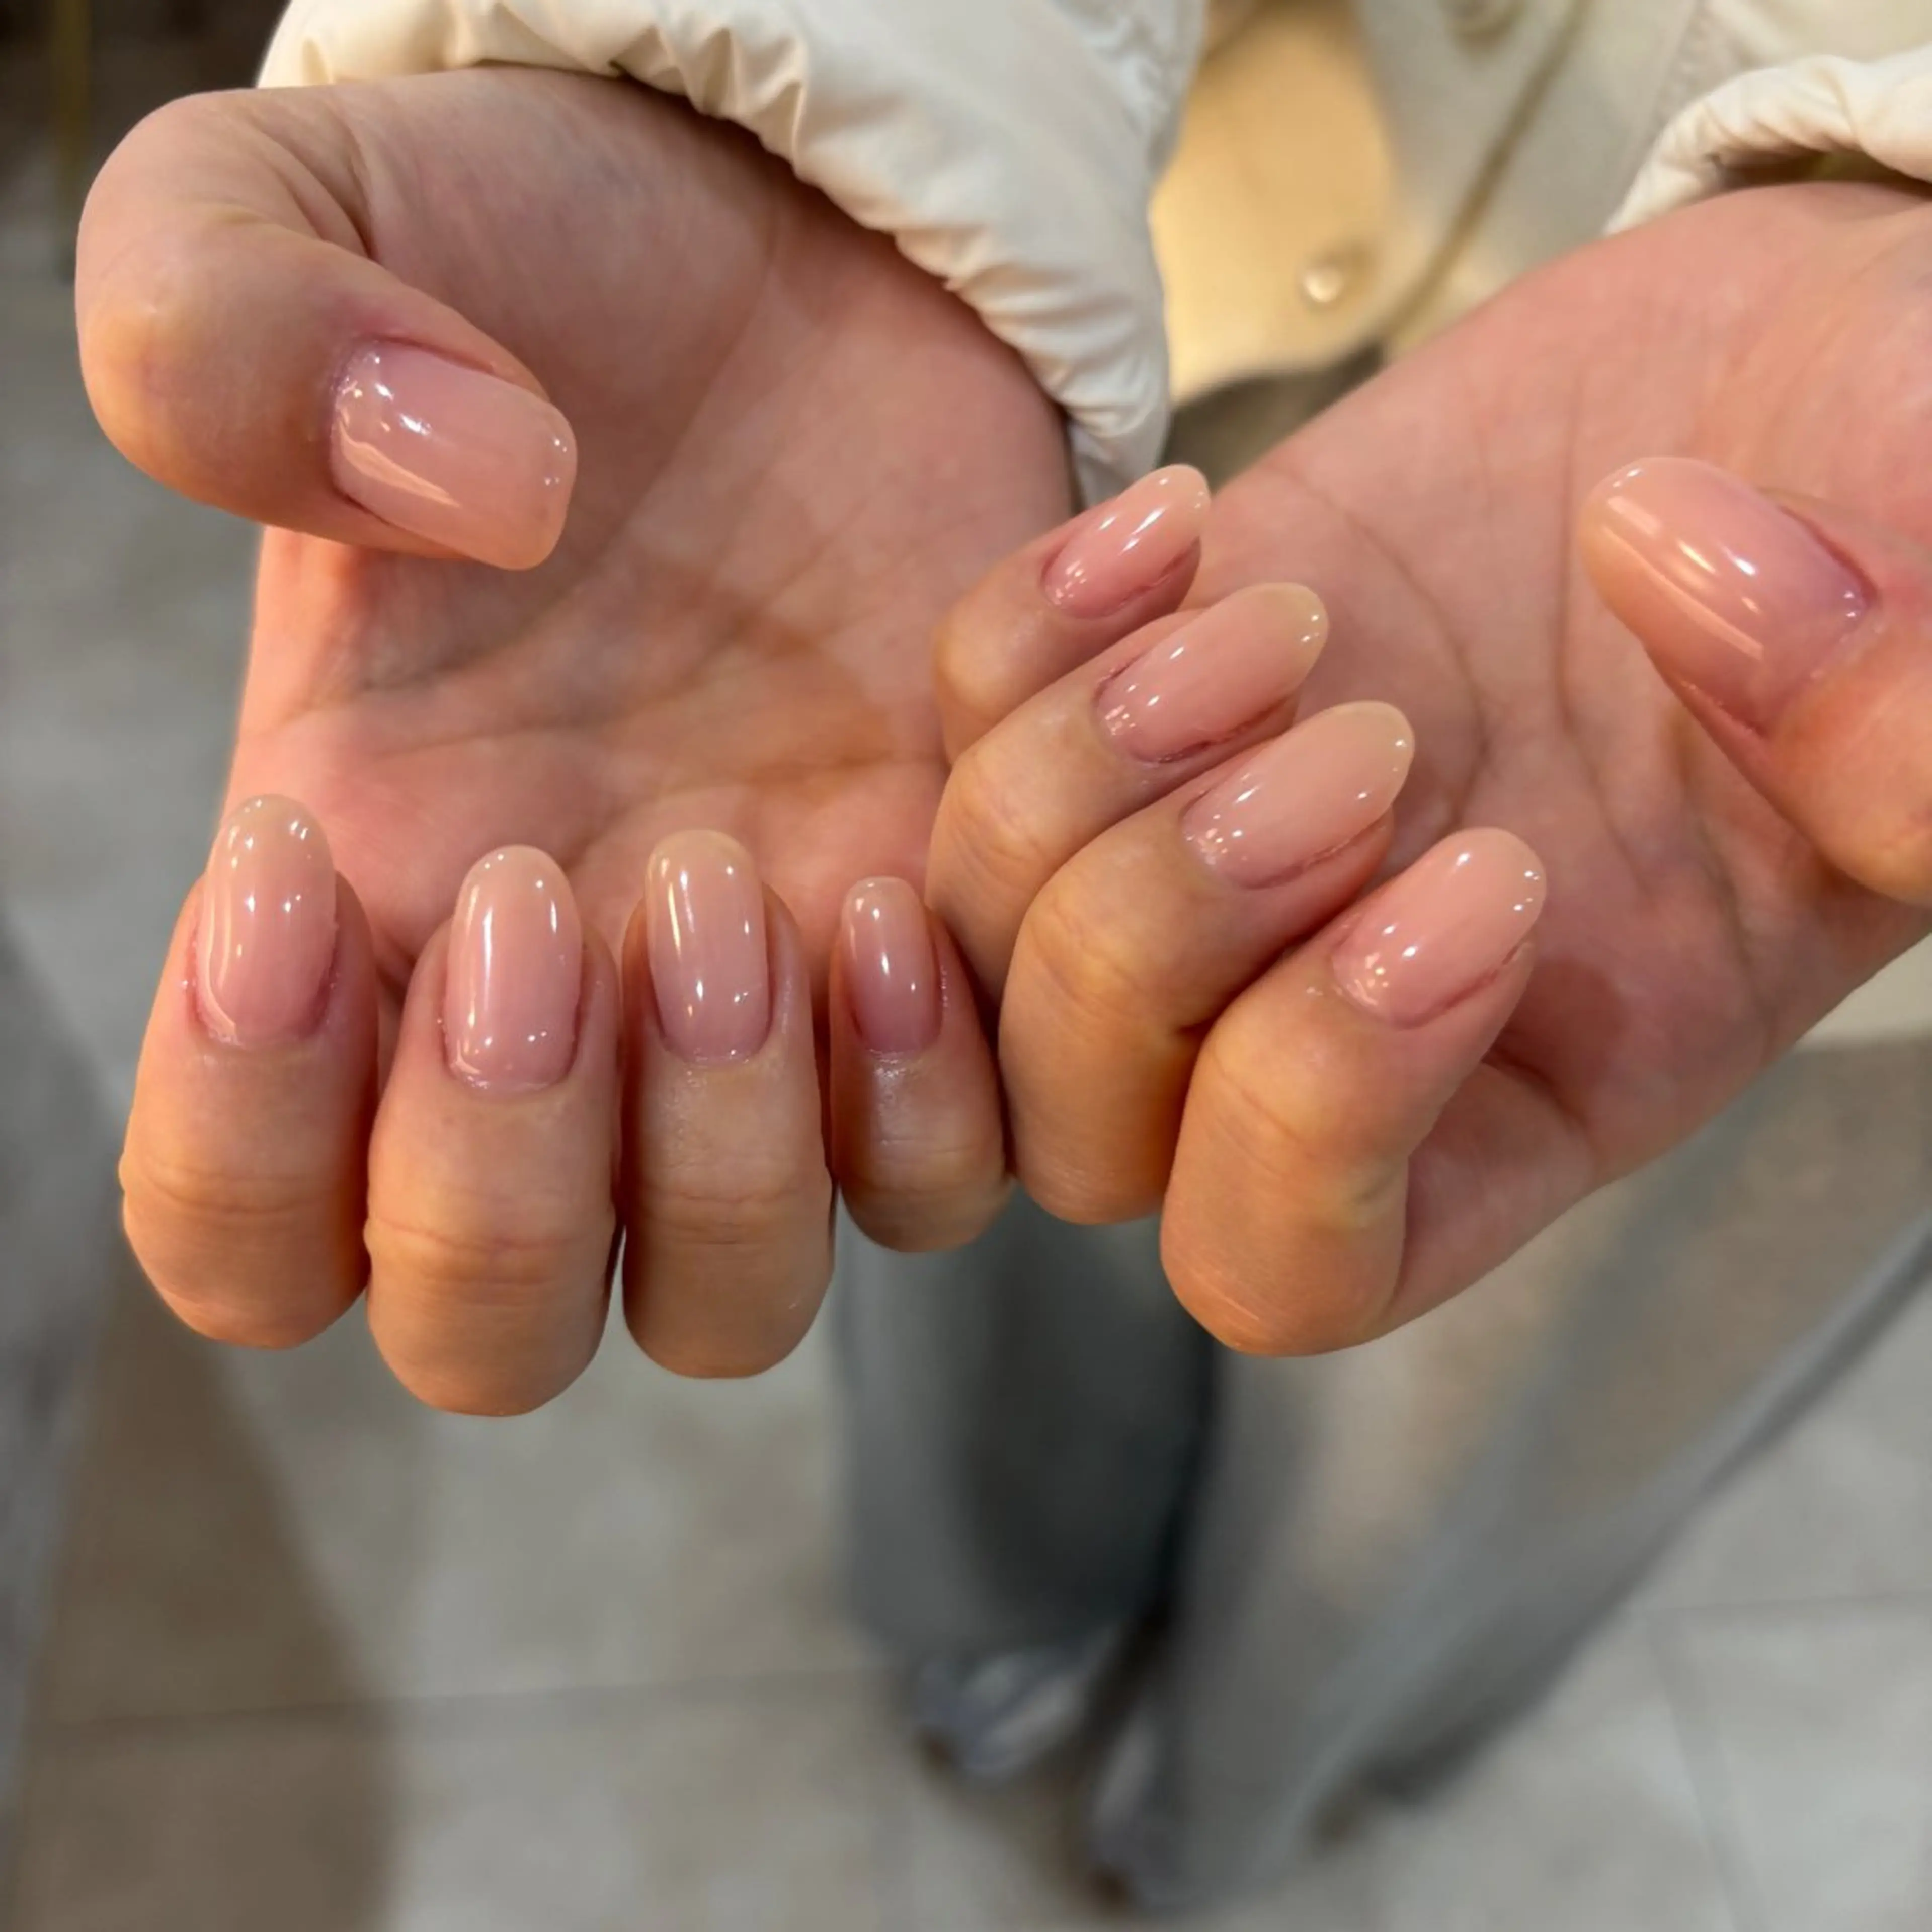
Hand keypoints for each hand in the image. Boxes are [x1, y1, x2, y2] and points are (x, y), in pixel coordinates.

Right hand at [87, 70, 1066, 1406]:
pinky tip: (944, 782)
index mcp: (346, 916)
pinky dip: (967, 1038)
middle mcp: (554, 1029)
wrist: (802, 258)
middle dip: (516, 1173)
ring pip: (742, 1293)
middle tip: (571, 893)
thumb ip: (225, 338)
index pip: (247, 1230)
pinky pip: (978, 1154)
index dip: (242, 1136)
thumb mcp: (303, 219)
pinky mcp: (957, 967)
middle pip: (500, 1330)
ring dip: (749, 1138)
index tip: (306, 864)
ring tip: (771, 874)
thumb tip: (460, 508)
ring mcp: (766, 1027)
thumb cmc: (541, 253)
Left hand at [923, 179, 1931, 1352]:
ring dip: (1081, 781)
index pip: (1291, 1265)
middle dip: (1167, 938)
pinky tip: (1187, 523)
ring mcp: (1212, 847)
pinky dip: (1020, 636)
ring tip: (1281, 625)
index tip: (1492, 878)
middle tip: (1368, 741)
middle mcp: (1326, 1003)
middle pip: (1082, 1126)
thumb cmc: (1901, 527)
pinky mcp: (1142, 685)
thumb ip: (1917, 723)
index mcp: (1520, 1093)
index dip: (1320, 1111)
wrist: (1779, 387)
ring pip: (980, 939)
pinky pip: (956, 728)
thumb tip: (1704, 601)